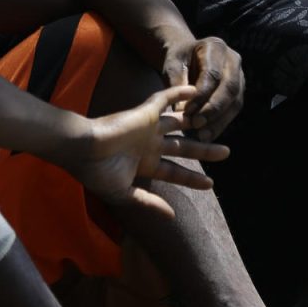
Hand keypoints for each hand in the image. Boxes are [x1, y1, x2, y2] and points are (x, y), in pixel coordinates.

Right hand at [59, 85, 226, 219]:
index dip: (192, 178)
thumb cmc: (97, 173)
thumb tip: (171, 216)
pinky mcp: (144, 112)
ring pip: (180, 124)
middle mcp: (149, 145)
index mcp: (144, 165)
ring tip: (218, 118)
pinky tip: (196, 90)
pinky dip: (179, 94)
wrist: (81, 149)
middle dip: (204, 151)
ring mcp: (148, 128)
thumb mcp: (123, 194)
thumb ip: (148, 202)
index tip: (210, 184)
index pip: (175, 172)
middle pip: (183, 148)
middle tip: (226, 153)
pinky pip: (164, 99)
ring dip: (197, 122)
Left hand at [161, 36, 244, 141]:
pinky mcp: (240, 90)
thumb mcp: (172, 66)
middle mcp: (233, 59)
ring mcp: (240, 75)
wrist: (187, 58)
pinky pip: (234, 109)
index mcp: (215, 47)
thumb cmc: (178, 60)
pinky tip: (208, 134)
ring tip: (202, 135)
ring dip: (219, 120)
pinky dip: (221, 123)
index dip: (202, 95)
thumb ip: (177, 84)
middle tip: (196, 124)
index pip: (212, 74)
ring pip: (235, 101)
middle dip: (213, 109)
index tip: (187, 111)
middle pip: (229, 88)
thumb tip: (182, 111)